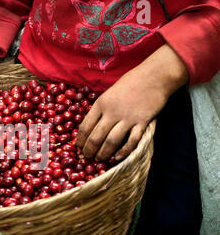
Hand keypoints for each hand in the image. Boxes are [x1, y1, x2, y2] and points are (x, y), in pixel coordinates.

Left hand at [76, 44, 188, 160]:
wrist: (155, 75)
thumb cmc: (131, 82)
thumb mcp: (109, 92)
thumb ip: (102, 108)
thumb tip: (92, 125)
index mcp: (100, 104)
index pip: (85, 127)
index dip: (80, 140)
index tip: (79, 148)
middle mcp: (111, 112)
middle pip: (95, 137)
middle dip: (89, 151)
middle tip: (88, 157)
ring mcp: (127, 118)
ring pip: (111, 142)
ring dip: (103, 154)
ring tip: (100, 159)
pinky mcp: (142, 122)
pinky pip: (131, 141)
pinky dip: (124, 151)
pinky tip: (118, 157)